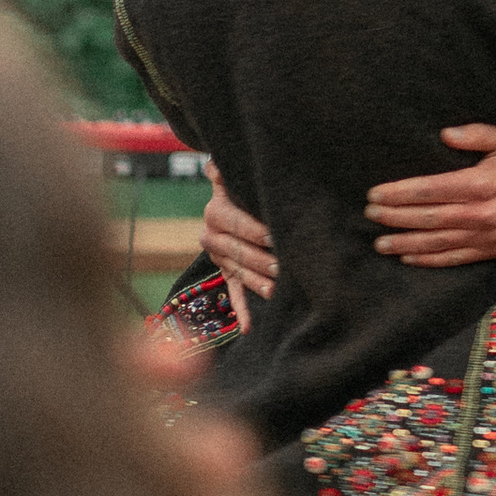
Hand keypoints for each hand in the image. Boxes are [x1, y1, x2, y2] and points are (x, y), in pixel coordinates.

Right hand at [201, 168, 277, 304]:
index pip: (235, 223)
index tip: (275, 236)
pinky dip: (242, 311)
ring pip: (238, 273)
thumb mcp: (232, 174)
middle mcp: (212, 236)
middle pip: (238, 252)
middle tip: (283, 267)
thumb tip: (215, 167)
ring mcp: (219, 257)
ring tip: (276, 291)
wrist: (231, 200)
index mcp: (215, 212)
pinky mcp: (226, 273)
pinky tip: (249, 328)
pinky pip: (233, 293)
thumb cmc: (240, 184)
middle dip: (261, 260)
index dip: (255, 230)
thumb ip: (222, 170)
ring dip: (256, 283)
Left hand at [366, 125, 495, 267]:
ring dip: (406, 244)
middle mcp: (482, 214)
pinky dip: (431, 260)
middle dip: (395, 217)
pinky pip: (456, 258)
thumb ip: (474, 135)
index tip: (375, 193)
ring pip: (438, 243)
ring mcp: (488, 236)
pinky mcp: (494, 251)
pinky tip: (410, 258)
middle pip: (428, 218)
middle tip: (370, 215)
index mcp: (481, 184)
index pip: (430, 190)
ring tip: (380, 243)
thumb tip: (443, 135)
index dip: (399, 193)